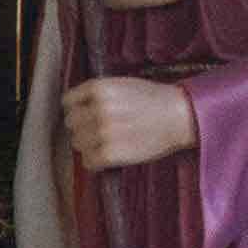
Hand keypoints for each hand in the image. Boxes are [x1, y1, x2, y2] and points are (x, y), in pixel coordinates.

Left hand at [66, 76, 201, 175]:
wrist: (178, 117)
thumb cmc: (154, 100)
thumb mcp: (122, 85)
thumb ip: (98, 94)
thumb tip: (77, 108)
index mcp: (99, 88)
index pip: (68, 102)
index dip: (77, 109)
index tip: (86, 115)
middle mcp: (98, 109)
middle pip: (71, 124)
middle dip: (83, 127)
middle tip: (100, 131)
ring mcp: (102, 132)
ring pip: (77, 144)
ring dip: (89, 145)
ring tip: (107, 144)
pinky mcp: (110, 154)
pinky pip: (88, 161)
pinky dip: (96, 162)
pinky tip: (108, 157)